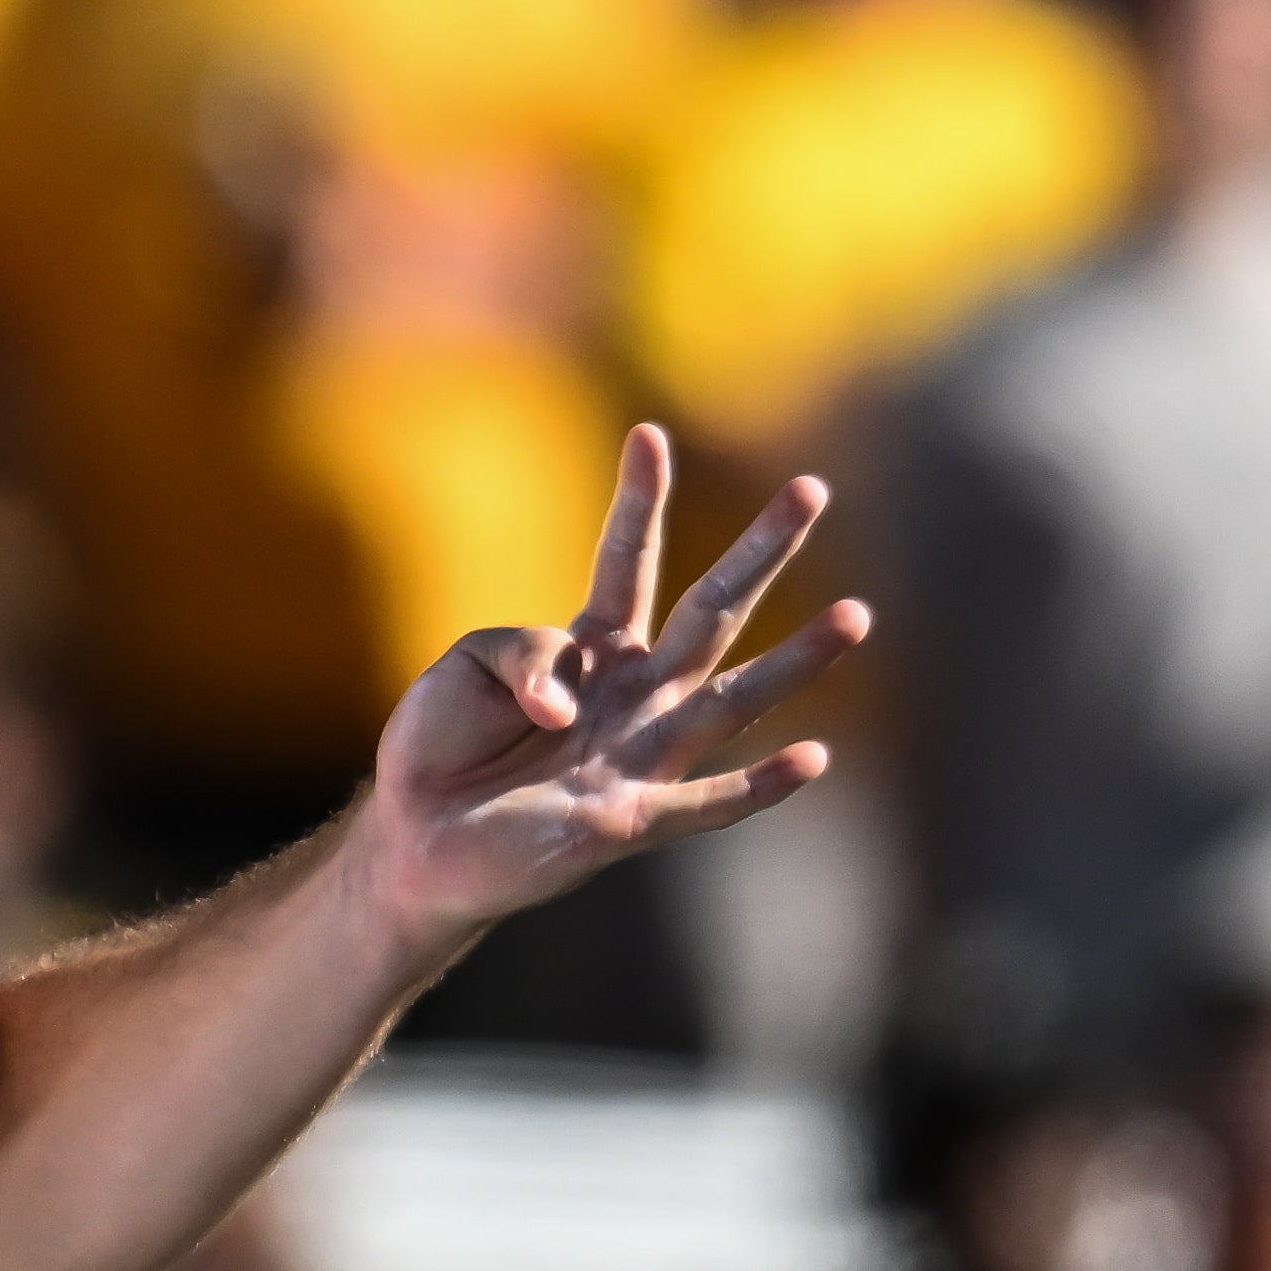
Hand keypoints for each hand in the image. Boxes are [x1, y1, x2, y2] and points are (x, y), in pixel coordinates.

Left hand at [345, 428, 864, 958]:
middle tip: (812, 488)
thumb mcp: (470, 663)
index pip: (629, 561)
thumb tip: (574, 700)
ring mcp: (640, 754)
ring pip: (735, 701)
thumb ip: (528, 652)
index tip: (649, 435)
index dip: (639, 500)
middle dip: (760, 552)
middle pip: (711, 612)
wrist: (414, 835)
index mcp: (596, 648)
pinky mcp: (630, 820)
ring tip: (856, 615)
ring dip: (797, 661)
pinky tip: (813, 759)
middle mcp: (636, 694)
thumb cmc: (440, 744)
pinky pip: (706, 801)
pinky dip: (758, 785)